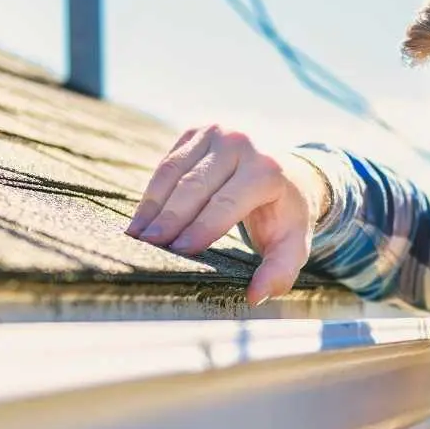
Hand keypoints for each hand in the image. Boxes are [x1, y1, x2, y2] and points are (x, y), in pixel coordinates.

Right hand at [126, 126, 330, 304]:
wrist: (288, 172)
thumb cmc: (285, 215)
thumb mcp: (293, 243)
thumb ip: (280, 271)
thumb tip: (254, 296)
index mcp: (267, 170)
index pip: (226, 202)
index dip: (200, 227)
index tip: (178, 250)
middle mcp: (242, 143)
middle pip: (195, 186)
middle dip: (170, 218)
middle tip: (147, 245)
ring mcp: (217, 132)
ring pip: (175, 171)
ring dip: (153, 205)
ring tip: (136, 234)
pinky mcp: (197, 131)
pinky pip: (168, 163)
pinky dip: (153, 191)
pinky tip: (143, 218)